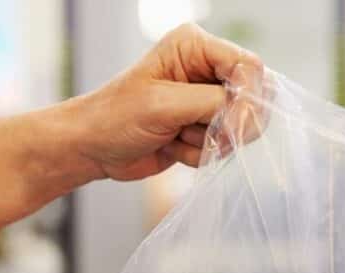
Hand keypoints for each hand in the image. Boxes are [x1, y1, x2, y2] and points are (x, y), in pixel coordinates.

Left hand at [0, 25, 261, 270]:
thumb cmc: (114, 117)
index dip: (248, 99)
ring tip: (174, 137)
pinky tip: (172, 146)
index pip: (248, 66)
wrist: (91, 148)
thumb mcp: (163, 105)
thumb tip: (250, 112)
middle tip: (201, 137)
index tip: (231, 129)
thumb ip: (212, 103)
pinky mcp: (203, 128)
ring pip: (241, 128)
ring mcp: (206, 100)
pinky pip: (224, 147)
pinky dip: (200, 154)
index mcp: (195, 46)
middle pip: (254, 97)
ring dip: (208, 142)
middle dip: (230, 125)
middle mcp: (206, 68)